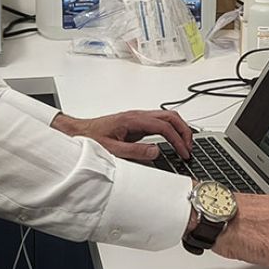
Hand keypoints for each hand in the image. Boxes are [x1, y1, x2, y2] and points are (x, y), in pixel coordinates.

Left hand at [52, 110, 192, 161]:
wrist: (78, 132)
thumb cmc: (91, 138)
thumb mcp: (112, 149)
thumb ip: (134, 151)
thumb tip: (156, 151)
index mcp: (133, 120)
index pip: (164, 126)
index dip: (177, 140)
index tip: (183, 153)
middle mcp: (138, 116)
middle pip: (171, 116)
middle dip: (184, 130)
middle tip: (189, 147)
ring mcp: (138, 118)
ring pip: (167, 117)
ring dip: (179, 129)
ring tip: (185, 145)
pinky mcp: (137, 124)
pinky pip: (159, 123)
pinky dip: (171, 130)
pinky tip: (173, 140)